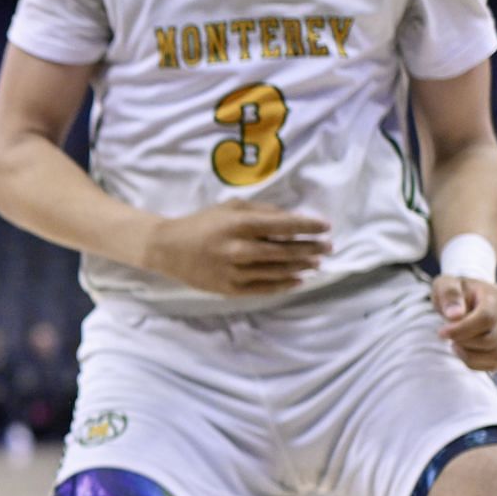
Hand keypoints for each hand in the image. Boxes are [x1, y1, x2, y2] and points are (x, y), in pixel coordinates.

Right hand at [143, 201, 330, 295]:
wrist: (167, 248)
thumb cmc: (202, 223)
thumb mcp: (230, 207)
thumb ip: (261, 211)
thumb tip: (292, 220)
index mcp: (240, 224)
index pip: (284, 226)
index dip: (309, 227)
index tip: (326, 227)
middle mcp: (239, 248)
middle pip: (285, 251)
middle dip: (311, 249)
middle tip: (328, 247)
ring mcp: (234, 271)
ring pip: (278, 271)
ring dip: (301, 267)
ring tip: (317, 263)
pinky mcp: (229, 289)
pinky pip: (263, 288)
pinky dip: (284, 285)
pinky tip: (298, 280)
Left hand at [433, 274, 496, 371]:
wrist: (465, 301)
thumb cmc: (453, 294)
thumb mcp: (444, 285)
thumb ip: (449, 295)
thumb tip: (455, 315)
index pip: (486, 318)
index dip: (462, 330)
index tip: (441, 332)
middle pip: (491, 339)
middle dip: (464, 342)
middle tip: (448, 336)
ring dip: (470, 355)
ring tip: (456, 344)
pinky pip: (496, 364)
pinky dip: (474, 363)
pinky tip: (464, 351)